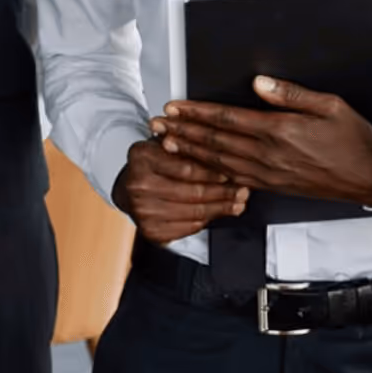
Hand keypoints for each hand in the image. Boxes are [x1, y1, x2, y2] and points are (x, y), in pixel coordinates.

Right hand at [114, 136, 246, 243]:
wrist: (128, 189)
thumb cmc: (152, 164)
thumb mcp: (164, 145)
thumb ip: (186, 142)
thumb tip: (217, 141)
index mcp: (141, 158)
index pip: (186, 168)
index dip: (212, 173)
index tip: (232, 173)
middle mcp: (137, 186)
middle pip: (192, 193)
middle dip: (222, 193)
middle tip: (243, 191)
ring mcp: (142, 211)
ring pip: (193, 212)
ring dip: (220, 209)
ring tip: (237, 204)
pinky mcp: (150, 232)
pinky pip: (188, 228)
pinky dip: (206, 221)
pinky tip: (218, 213)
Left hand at [156, 77, 371, 205]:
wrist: (368, 178)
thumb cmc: (353, 140)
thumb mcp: (330, 106)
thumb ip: (292, 94)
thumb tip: (260, 83)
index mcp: (279, 131)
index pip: (227, 120)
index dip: (197, 112)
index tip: (175, 106)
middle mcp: (268, 155)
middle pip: (215, 141)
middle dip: (183, 131)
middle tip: (157, 123)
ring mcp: (268, 174)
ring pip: (219, 162)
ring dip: (190, 151)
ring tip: (167, 143)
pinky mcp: (272, 185)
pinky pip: (233, 179)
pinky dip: (210, 172)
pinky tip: (197, 167)